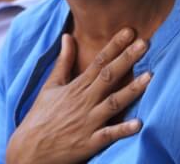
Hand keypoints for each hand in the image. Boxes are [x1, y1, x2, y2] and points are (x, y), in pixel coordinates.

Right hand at [5, 28, 151, 163]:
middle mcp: (84, 102)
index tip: (129, 31)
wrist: (30, 149)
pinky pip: (109, 135)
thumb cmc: (41, 116)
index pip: (98, 62)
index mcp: (75, 87)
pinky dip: (123, 130)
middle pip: (109, 76)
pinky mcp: (90, 143)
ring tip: (150, 77)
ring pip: (114, 103)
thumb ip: (64, 61)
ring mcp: (88, 122)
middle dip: (127, 59)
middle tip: (145, 42)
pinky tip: (138, 124)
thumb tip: (67, 36)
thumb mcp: (50, 85)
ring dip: (132, 90)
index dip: (114, 46)